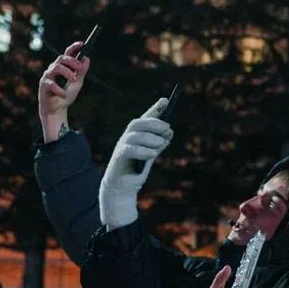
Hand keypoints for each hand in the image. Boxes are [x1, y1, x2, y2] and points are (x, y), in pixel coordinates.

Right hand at [39, 41, 90, 141]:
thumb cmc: (65, 96)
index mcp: (63, 67)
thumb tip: (87, 59)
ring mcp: (47, 76)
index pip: (68, 53)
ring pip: (56, 67)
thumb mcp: (77, 83)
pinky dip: (59, 89)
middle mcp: (54, 69)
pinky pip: (51, 83)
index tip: (82, 44)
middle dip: (71, 61)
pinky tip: (63, 94)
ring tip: (74, 80)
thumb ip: (81, 72)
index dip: (74, 47)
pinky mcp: (43, 85)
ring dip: (67, 73)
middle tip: (79, 68)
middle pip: (62, 58)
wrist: (56, 111)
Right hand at [98, 98, 172, 229]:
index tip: (165, 100)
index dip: (154, 108)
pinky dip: (143, 150)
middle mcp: (127, 137)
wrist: (122, 187)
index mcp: (135, 135)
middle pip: (138, 123)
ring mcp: (121, 146)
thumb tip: (169, 132)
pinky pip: (130, 149)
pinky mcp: (119, 157)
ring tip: (162, 142)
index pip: (145, 118)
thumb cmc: (136, 170)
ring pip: (135, 135)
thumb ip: (158, 143)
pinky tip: (153, 154)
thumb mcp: (151, 155)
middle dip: (154, 123)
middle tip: (168, 128)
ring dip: (151, 137)